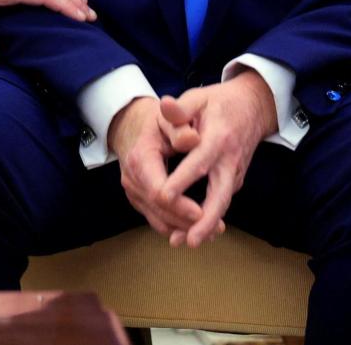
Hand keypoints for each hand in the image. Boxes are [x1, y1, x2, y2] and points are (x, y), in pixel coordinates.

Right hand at [107, 97, 204, 239]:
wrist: (132, 128)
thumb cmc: (156, 123)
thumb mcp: (167, 119)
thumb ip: (179, 127)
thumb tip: (192, 138)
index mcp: (140, 159)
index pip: (158, 191)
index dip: (180, 204)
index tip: (202, 211)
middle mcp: (132, 179)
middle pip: (159, 210)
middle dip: (187, 222)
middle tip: (218, 228)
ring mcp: (133, 192)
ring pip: (159, 220)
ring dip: (186, 229)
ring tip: (215, 231)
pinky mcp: (139, 201)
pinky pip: (157, 221)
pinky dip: (178, 228)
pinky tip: (199, 229)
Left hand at [155, 71, 277, 247]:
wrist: (252, 108)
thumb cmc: (218, 103)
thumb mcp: (198, 98)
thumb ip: (180, 109)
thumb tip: (164, 105)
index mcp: (218, 138)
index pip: (199, 162)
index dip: (182, 180)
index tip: (164, 196)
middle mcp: (229, 160)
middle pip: (220, 195)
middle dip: (205, 219)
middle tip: (189, 240)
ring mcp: (234, 173)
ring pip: (222, 204)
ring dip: (206, 226)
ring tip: (186, 242)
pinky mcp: (233, 180)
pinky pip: (221, 202)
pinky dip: (209, 219)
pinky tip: (191, 233)